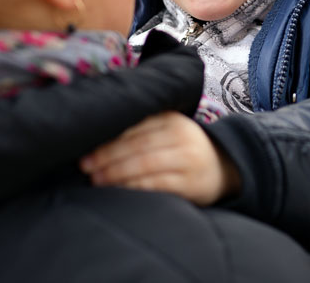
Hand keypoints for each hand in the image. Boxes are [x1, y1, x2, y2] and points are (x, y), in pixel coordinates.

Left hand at [80, 112, 240, 205]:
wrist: (223, 168)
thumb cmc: (183, 150)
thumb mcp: (167, 132)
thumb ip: (140, 132)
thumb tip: (96, 140)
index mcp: (171, 119)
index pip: (134, 126)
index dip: (108, 139)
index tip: (85, 149)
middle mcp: (181, 136)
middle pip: (137, 145)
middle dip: (107, 157)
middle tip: (85, 167)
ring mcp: (187, 160)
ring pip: (144, 165)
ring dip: (116, 174)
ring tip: (96, 180)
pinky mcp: (190, 183)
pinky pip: (156, 185)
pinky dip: (133, 188)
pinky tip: (119, 190)